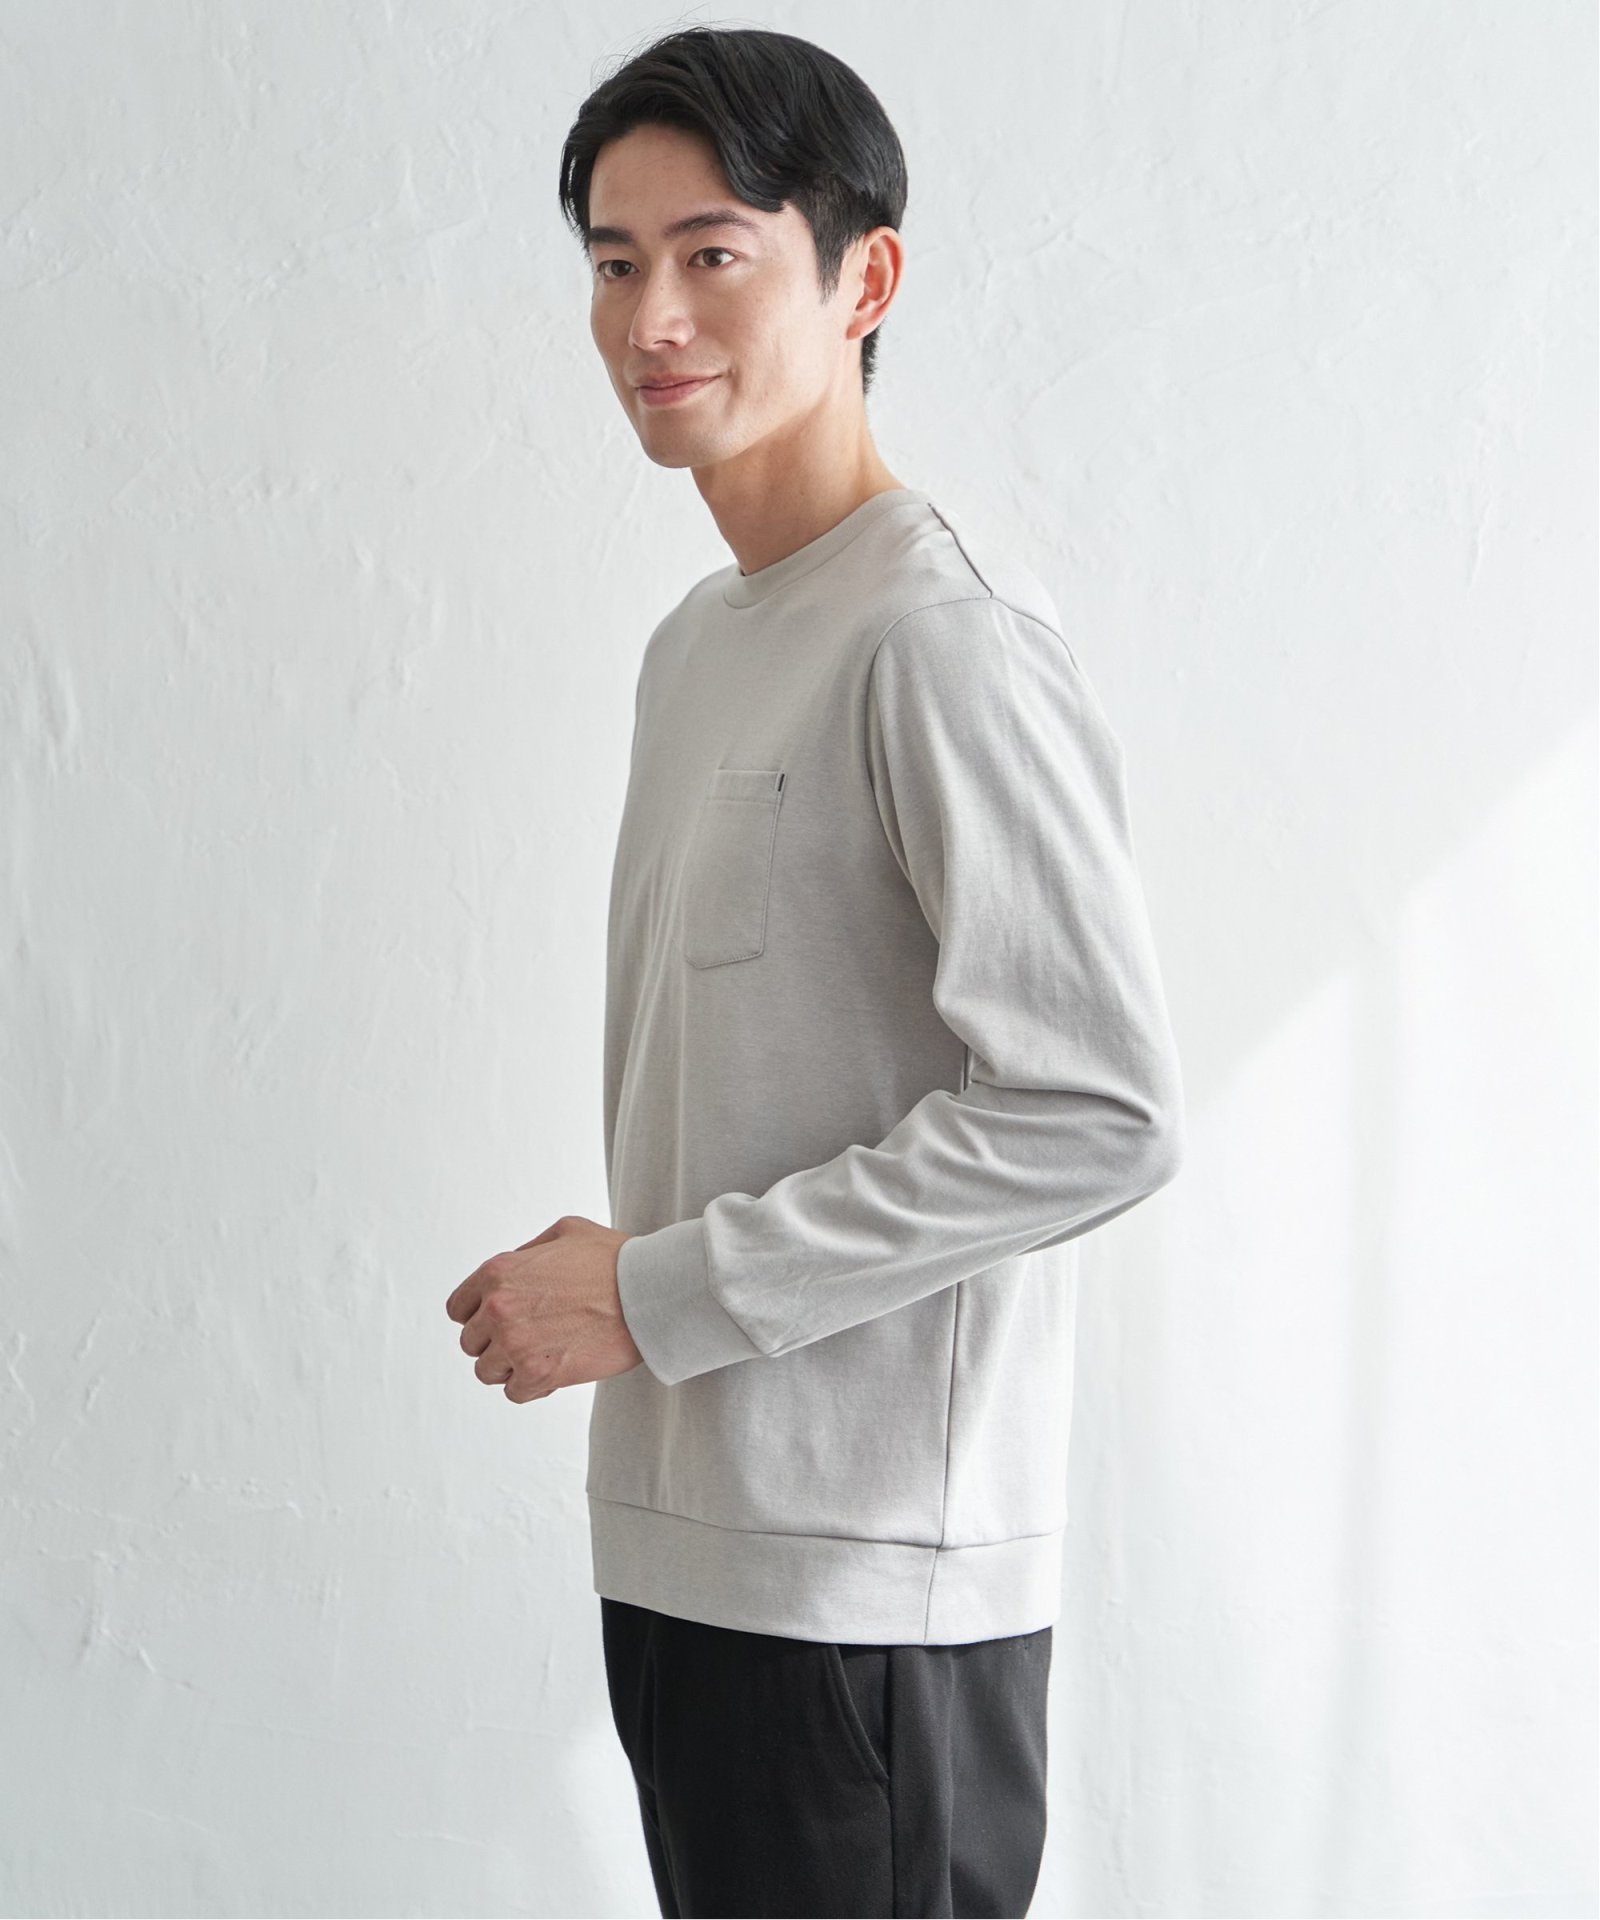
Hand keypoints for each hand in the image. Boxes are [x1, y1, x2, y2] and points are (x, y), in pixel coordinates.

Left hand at [445, 1215, 641, 1402]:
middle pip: (471, 1343)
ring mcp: (516, 1343)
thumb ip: (528, 1252)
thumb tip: (515, 1269)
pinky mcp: (538, 1374)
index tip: (501, 1320)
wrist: (649, 1291)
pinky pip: (514, 1393)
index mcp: (498, 1273)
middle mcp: (498, 1308)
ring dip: (511, 1367)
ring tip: (542, 1355)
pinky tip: (555, 1371)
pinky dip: (531, 1387)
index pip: (459, 1309)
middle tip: (530, 1338)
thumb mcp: (565, 1231)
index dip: (479, 1316)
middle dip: (496, 1342)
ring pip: (487, 1371)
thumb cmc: (615, 1259)